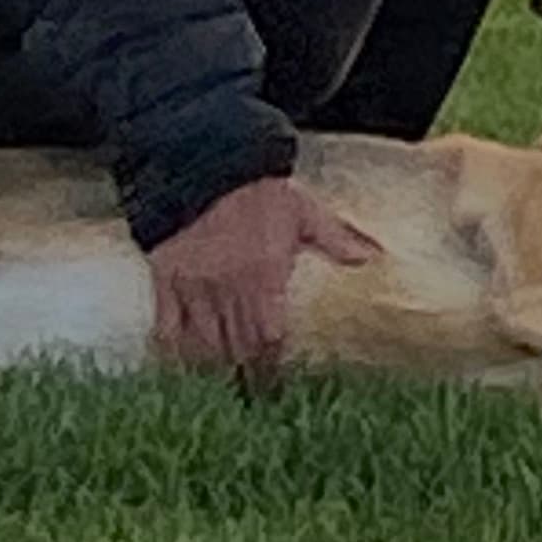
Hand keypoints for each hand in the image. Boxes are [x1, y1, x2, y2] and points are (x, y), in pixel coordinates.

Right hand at [147, 174, 378, 384]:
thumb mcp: (303, 211)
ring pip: (204, 345)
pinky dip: (173, 349)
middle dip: (245, 366)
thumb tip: (374, 257)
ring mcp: (195, 286)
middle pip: (238, 348)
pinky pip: (167, 327)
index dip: (273, 363)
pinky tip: (179, 362)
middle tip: (250, 379)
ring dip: (214, 362)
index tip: (276, 379)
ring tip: (221, 371)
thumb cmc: (259, 188)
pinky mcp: (166, 279)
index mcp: (265, 277)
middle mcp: (229, 288)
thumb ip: (337, 238)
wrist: (205, 162)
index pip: (270, 339)